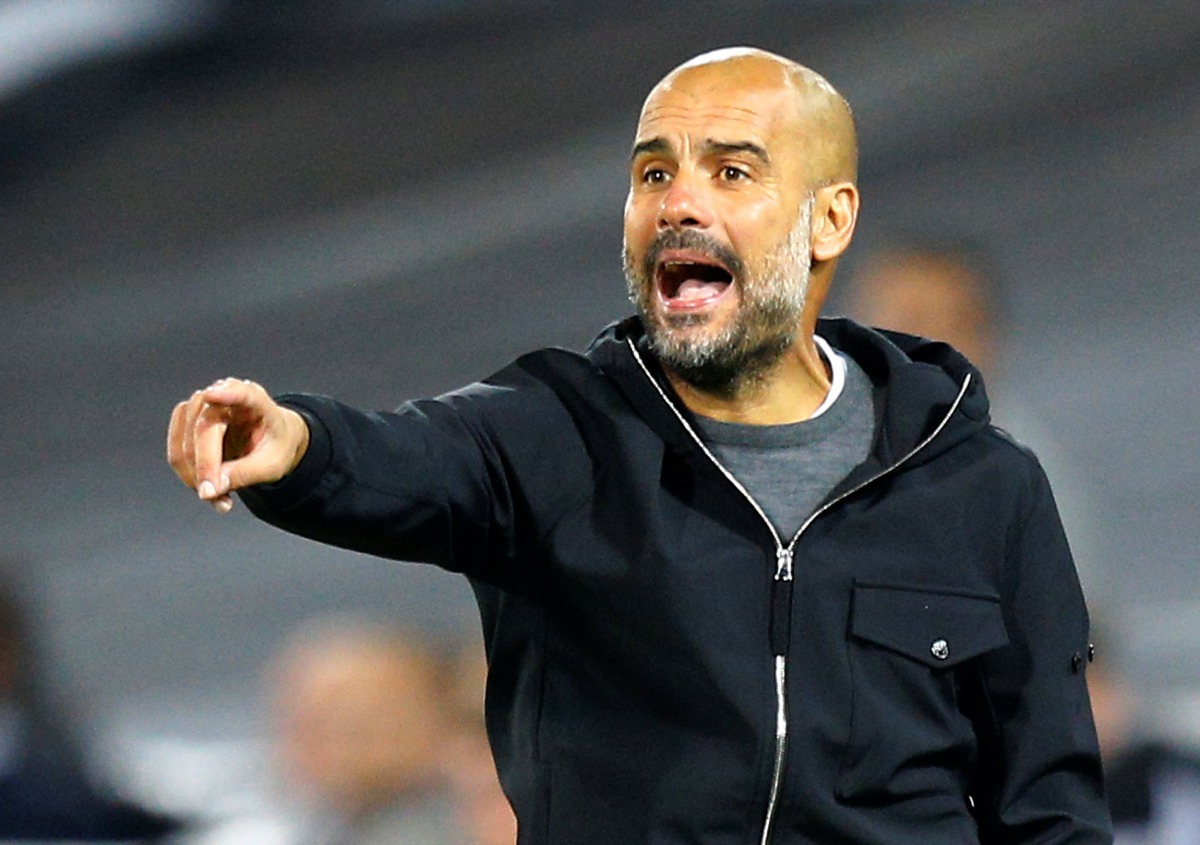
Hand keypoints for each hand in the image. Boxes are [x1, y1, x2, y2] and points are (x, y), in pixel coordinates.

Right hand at [167, 378, 309, 512]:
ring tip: (219, 498)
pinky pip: (177, 453)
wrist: (271, 440)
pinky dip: (189, 476)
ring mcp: (201, 406)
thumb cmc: (275, 447)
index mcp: (257, 400)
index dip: (227, 393)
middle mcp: (225, 395)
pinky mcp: (186, 421)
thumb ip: (244, 474)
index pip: (243, 393)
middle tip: (218, 500)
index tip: (213, 395)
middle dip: (206, 469)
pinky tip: (209, 489)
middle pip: (203, 429)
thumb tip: (210, 489)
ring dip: (195, 477)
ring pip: (184, 443)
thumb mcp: (271, 466)